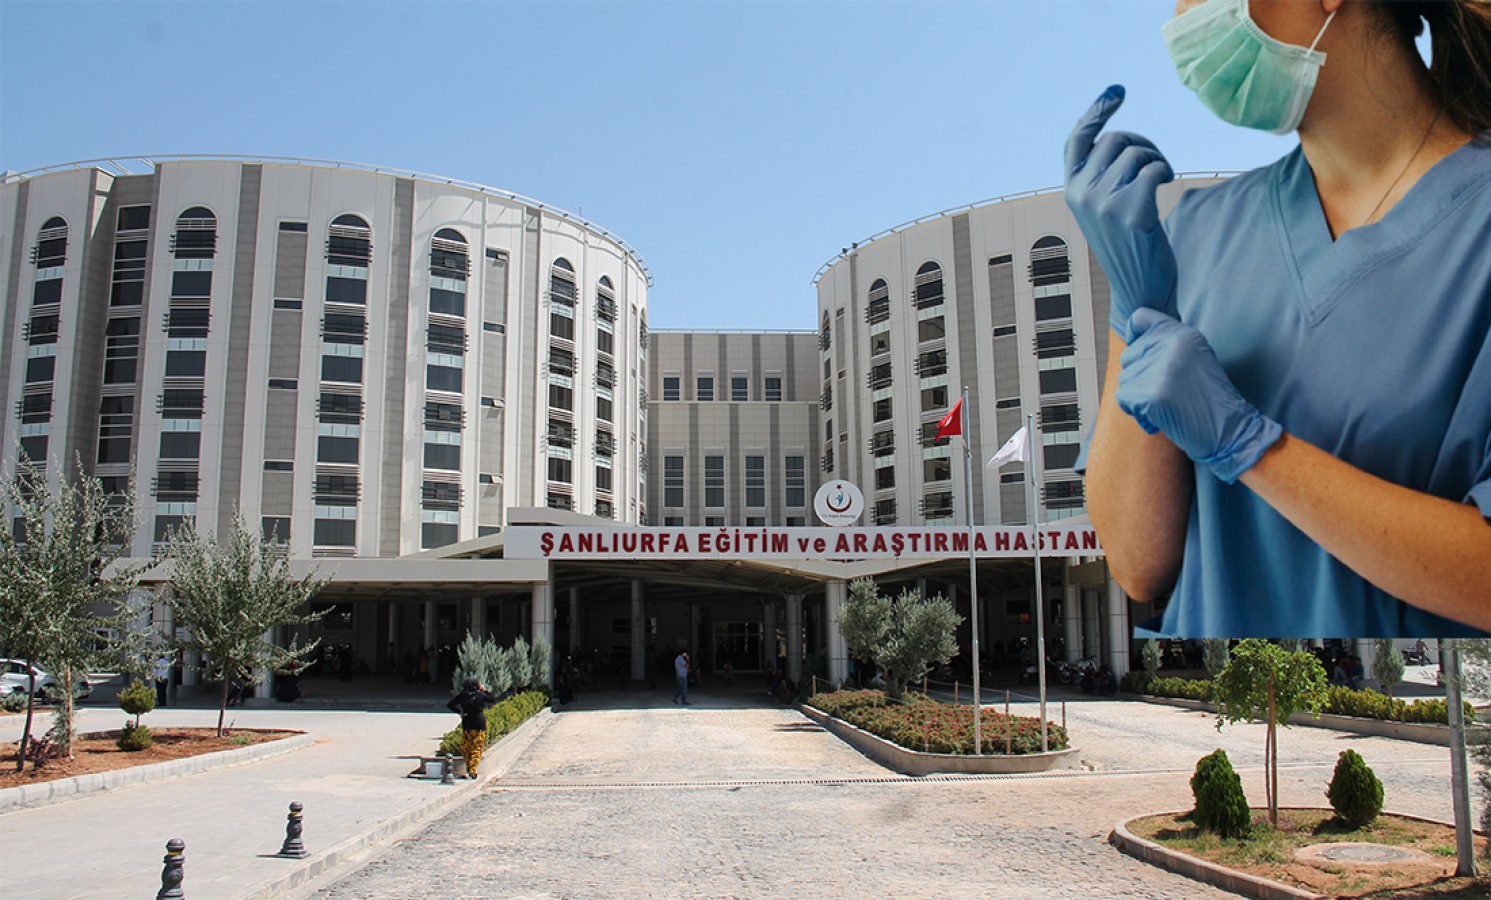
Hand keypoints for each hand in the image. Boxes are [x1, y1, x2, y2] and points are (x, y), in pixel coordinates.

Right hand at [1064, 85, 1176, 342]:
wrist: (1140, 288)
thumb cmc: (1128, 244)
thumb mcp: (1105, 206)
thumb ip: (1103, 175)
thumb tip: (1121, 136)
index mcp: (1071, 190)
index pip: (1077, 139)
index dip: (1096, 111)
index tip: (1117, 91)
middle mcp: (1081, 194)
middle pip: (1115, 139)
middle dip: (1142, 143)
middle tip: (1157, 162)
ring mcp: (1104, 204)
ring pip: (1136, 152)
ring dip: (1157, 159)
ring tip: (1162, 177)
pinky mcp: (1130, 212)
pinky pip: (1153, 168)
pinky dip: (1164, 171)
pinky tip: (1168, 184)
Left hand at [1115, 309, 1281, 483]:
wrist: (1231, 430)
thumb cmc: (1210, 399)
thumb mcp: (1195, 358)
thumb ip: (1166, 346)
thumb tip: (1130, 343)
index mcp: (1183, 334)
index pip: (1140, 317)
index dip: (1134, 335)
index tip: (1141, 355)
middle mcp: (1172, 345)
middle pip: (1128, 356)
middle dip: (1138, 378)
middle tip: (1165, 393)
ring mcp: (1162, 369)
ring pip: (1125, 380)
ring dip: (1139, 398)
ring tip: (1167, 406)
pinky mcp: (1153, 394)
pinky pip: (1125, 400)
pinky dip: (1138, 414)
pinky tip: (1160, 419)